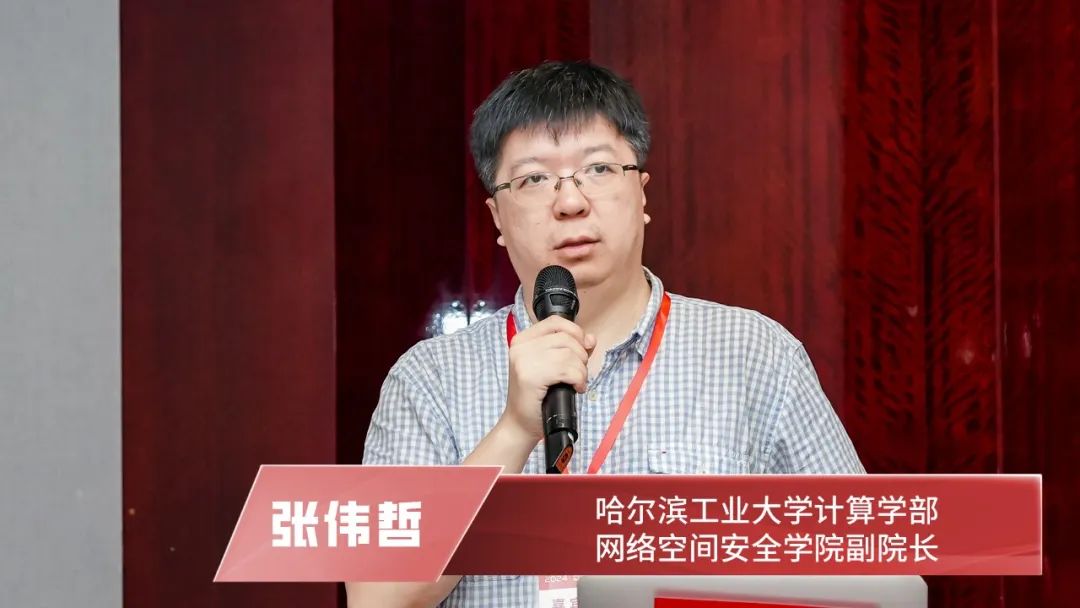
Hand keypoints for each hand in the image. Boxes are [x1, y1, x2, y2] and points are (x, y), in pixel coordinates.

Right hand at [503, 316, 595, 439]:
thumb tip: (591, 339)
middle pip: (566, 338)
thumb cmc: (537, 397)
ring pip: (570, 354)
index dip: (575, 333)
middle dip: (581, 357)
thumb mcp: (553, 367)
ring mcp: (523, 360)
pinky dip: (578, 379)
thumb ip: (571, 349)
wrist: (520, 424)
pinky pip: (568, 369)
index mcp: (523, 340)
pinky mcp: (530, 376)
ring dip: (581, 371)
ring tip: (576, 383)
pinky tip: (575, 388)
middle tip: (578, 374)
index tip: (581, 351)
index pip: (556, 322)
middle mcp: (521, 346)